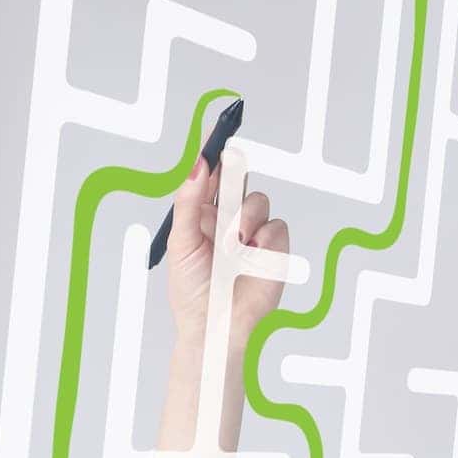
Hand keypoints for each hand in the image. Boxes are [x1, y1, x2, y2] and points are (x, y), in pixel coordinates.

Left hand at [165, 144, 289, 345]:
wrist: (213, 328)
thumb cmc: (191, 291)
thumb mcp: (181, 243)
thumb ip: (189, 202)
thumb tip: (198, 165)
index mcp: (203, 213)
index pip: (211, 174)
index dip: (214, 151)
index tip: (216, 129)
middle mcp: (230, 218)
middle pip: (241, 177)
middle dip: (236, 168)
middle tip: (230, 158)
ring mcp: (253, 233)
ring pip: (259, 201)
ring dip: (244, 220)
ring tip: (230, 248)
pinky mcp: (275, 249)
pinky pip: (276, 228)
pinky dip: (262, 243)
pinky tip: (249, 260)